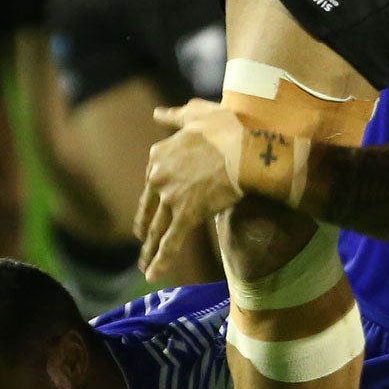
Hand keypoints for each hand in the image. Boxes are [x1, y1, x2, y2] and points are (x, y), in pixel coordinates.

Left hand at [134, 100, 246, 279]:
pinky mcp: (187, 216)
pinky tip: (152, 275)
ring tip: (144, 263)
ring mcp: (171, 198)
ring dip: (149, 249)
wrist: (245, 146)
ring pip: (156, 228)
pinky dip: (160, 261)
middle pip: (150, 207)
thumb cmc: (227, 127)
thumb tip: (157, 114)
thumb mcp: (196, 113)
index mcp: (159, 154)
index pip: (153, 180)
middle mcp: (159, 176)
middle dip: (144, 226)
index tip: (154, 206)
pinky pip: (171, 243)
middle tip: (142, 239)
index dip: (154, 195)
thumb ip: (174, 117)